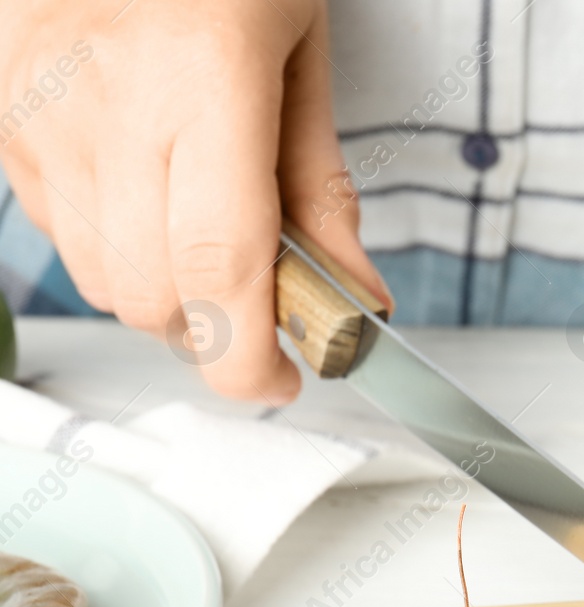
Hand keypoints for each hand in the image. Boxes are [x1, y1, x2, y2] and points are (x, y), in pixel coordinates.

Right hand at [0, 0, 387, 403]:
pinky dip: (111, 248)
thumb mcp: (300, 55)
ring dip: (165, 295)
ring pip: (99, 280)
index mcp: (203, 79)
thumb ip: (321, 186)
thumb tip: (353, 297)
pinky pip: (54, 233)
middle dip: (218, 330)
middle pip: (154, 296)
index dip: (250, 355)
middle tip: (264, 307)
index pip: (220, 267)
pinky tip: (146, 197)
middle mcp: (106, 102)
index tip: (285, 379)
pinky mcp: (1, 117)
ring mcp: (38, 111)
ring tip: (205, 239)